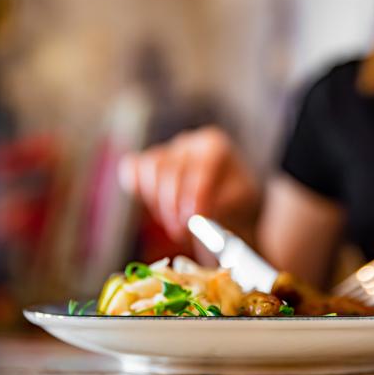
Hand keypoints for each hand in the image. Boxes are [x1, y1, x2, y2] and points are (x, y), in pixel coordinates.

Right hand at [118, 127, 259, 243]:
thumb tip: (195, 215)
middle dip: (172, 204)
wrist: (230, 202)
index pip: (199, 167)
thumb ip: (221, 205)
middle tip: (181, 232)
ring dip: (158, 202)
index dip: (194, 195)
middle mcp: (189, 143)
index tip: (193, 219)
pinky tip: (154, 207)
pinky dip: (137, 187)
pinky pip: (132, 169)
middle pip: (170, 169)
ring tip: (175, 224)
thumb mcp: (241, 204)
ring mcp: (166, 150)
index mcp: (214, 146)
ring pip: (149, 169)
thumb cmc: (236, 202)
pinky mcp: (148, 162)